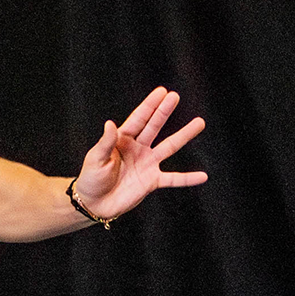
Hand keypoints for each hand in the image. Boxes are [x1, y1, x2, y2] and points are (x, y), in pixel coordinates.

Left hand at [72, 87, 207, 220]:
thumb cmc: (91, 179)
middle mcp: (138, 149)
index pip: (138, 119)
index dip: (150, 105)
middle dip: (164, 111)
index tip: (161, 91)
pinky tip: (203, 176)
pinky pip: (173, 179)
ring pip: (170, 146)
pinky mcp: (152, 181)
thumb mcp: (95, 159)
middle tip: (175, 96)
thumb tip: (110, 123)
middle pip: (154, 126)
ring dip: (184, 135)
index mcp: (122, 140)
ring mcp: (147, 164)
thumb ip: (105, 143)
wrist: (94, 204)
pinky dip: (188, 179)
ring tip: (199, 122)